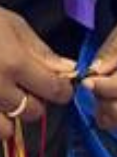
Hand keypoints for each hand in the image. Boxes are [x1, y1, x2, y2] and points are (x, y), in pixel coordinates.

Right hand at [0, 8, 76, 140]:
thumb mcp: (15, 27)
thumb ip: (42, 52)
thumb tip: (69, 69)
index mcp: (14, 63)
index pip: (53, 90)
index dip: (63, 90)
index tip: (62, 87)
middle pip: (32, 112)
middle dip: (37, 102)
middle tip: (30, 88)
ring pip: (8, 129)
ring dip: (13, 117)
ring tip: (8, 98)